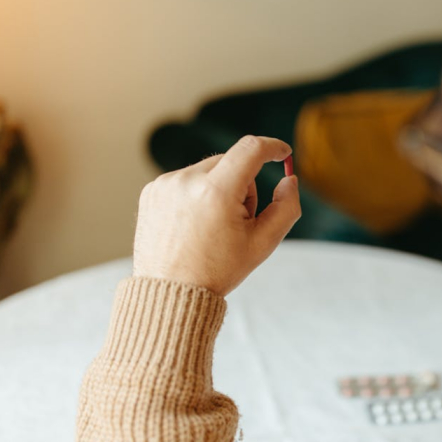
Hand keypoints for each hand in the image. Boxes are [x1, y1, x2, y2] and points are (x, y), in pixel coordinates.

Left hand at [132, 135, 300, 295]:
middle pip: (231, 161)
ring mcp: (165, 184)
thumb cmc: (218, 271)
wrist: (170, 294)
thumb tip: (290, 180)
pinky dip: (195, 194)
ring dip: (218, 188)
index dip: (273, 147)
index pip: (251, 149)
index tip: (283, 153)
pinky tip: (192, 225)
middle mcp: (187, 181)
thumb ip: (286, 207)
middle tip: (237, 221)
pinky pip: (186, 180)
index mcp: (216, 192)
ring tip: (210, 227)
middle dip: (242, 184)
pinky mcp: (151, 190)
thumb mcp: (263, 243)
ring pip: (208, 170)